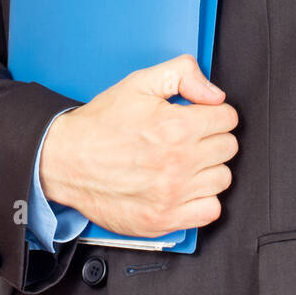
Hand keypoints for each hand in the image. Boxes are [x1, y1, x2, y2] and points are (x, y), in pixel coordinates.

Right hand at [39, 55, 238, 238]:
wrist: (66, 160)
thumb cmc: (101, 125)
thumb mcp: (139, 83)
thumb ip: (183, 75)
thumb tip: (215, 94)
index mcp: (176, 127)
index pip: (228, 118)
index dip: (213, 113)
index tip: (200, 117)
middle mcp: (178, 163)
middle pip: (228, 148)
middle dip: (212, 138)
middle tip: (189, 138)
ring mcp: (173, 194)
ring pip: (223, 179)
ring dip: (209, 168)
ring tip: (185, 162)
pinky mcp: (165, 219)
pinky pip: (210, 211)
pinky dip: (202, 200)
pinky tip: (185, 186)